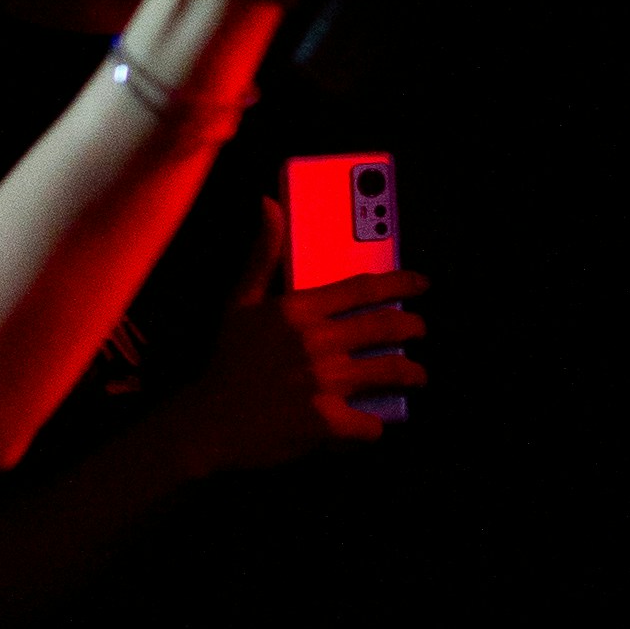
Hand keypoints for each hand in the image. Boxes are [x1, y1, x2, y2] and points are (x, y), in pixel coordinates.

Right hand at [171, 200, 429, 464]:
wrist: (208, 422)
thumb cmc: (227, 361)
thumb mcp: (239, 303)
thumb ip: (262, 255)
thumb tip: (268, 204)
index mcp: (298, 309)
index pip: (363, 288)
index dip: (400, 283)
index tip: (422, 284)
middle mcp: (316, 341)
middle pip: (387, 326)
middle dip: (413, 327)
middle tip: (419, 330)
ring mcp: (325, 382)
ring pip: (392, 372)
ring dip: (412, 374)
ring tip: (415, 376)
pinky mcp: (328, 422)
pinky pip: (373, 423)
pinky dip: (375, 425)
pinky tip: (372, 422)